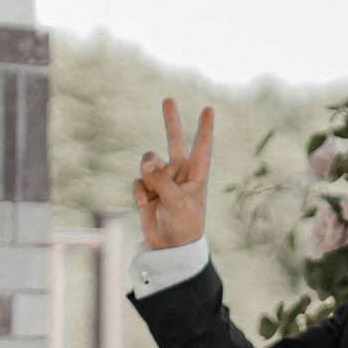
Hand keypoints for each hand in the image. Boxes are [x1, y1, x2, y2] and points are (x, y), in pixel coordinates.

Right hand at [134, 99, 214, 250]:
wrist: (170, 247)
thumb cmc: (183, 225)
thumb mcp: (177, 203)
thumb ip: (163, 181)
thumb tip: (146, 161)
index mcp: (196, 174)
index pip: (201, 146)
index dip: (204, 128)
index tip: (209, 109)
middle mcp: (180, 173)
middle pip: (174, 141)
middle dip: (171, 121)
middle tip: (169, 100)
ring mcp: (163, 180)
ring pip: (149, 161)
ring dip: (148, 171)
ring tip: (153, 189)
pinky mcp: (148, 189)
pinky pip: (139, 181)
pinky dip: (140, 191)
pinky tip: (146, 205)